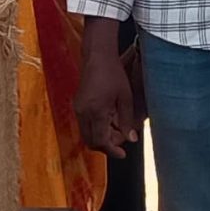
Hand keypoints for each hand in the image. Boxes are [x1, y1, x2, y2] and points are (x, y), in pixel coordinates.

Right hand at [75, 27, 137, 156]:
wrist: (97, 56)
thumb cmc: (113, 74)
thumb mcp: (126, 98)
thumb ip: (128, 120)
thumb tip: (132, 139)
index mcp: (96, 111)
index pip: (101, 141)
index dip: (112, 150)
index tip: (122, 154)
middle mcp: (83, 113)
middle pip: (91, 141)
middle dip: (106, 146)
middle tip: (120, 143)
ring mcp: (78, 108)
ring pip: (87, 134)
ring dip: (101, 137)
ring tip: (117, 131)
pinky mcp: (78, 104)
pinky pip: (85, 124)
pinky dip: (96, 128)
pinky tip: (109, 121)